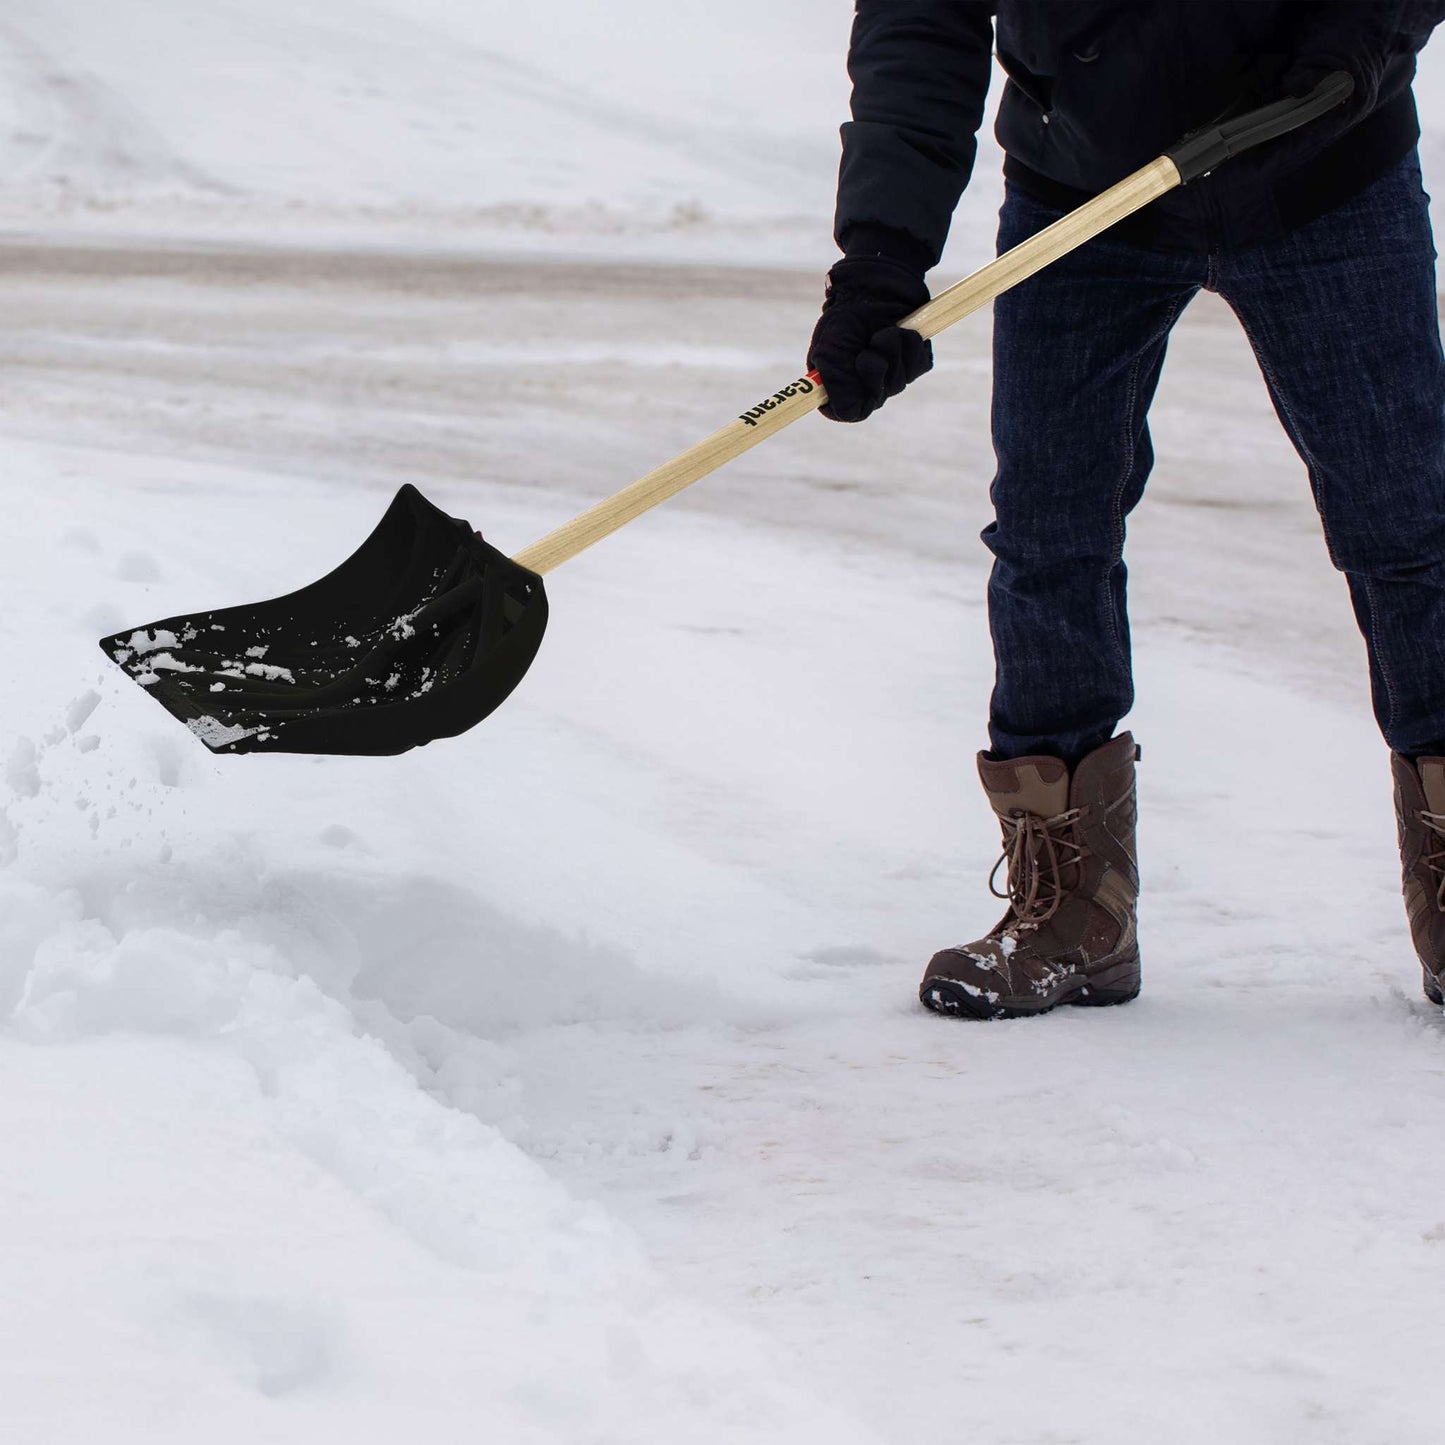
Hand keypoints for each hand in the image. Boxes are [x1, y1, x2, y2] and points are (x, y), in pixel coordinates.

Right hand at [806, 257, 932, 422]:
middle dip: (877, 367)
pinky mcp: (913, 360)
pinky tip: (900, 329)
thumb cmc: (846, 316)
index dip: (857, 393)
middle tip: (871, 344)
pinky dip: (911, 346)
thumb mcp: (828, 351)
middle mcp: (865, 383)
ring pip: (900, 382)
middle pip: (879, 397)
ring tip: (885, 331)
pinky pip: (918, 366)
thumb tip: (846, 413)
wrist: (875, 284)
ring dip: (894, 351)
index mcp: (840, 385)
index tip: (859, 366)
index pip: (851, 411)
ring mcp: (890, 374)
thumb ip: (834, 385)